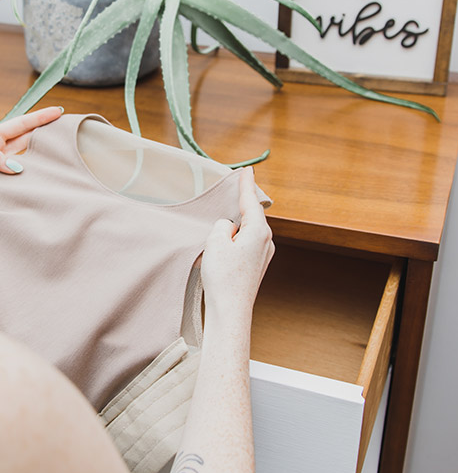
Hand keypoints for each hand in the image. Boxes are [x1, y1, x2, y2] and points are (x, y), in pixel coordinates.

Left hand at [0, 107, 62, 221]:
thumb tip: (14, 166)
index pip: (20, 125)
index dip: (39, 118)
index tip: (57, 112)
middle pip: (28, 140)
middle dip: (46, 135)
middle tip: (66, 132)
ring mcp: (0, 170)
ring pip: (27, 162)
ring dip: (40, 160)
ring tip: (58, 157)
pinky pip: (18, 183)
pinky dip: (29, 181)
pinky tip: (40, 180)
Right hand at [201, 167, 274, 326]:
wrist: (231, 312)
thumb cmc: (223, 278)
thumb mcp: (215, 241)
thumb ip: (222, 225)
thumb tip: (229, 228)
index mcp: (259, 231)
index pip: (251, 201)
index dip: (246, 184)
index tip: (246, 170)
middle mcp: (267, 242)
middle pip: (249, 217)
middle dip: (238, 208)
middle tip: (231, 194)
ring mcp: (263, 256)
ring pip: (246, 233)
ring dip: (232, 230)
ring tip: (217, 236)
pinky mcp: (256, 267)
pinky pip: (244, 246)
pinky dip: (233, 244)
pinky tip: (221, 252)